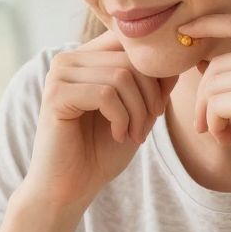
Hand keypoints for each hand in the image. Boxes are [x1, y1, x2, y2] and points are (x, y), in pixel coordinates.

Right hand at [19, 28, 173, 211]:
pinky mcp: (55, 95)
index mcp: (86, 57)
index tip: (158, 107)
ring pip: (121, 76)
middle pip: (130, 59)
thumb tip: (174, 62)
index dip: (155, 74)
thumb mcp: (137, 112)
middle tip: (146, 127)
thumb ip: (152, 84)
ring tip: (134, 134)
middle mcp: (69, 59)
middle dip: (149, 96)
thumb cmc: (102, 151)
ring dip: (137, 111)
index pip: (131, 43)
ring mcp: (59, 75)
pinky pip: (105, 94)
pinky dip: (121, 118)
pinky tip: (117, 135)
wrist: (70, 187)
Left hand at [173, 12, 230, 202]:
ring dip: (207, 114)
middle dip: (203, 96)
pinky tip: (226, 139)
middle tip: (206, 125)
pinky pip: (214, 104)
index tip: (183, 33)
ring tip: (220, 134)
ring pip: (212, 84)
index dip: (206, 24)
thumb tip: (203, 62)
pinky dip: (212, 124)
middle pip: (219, 63)